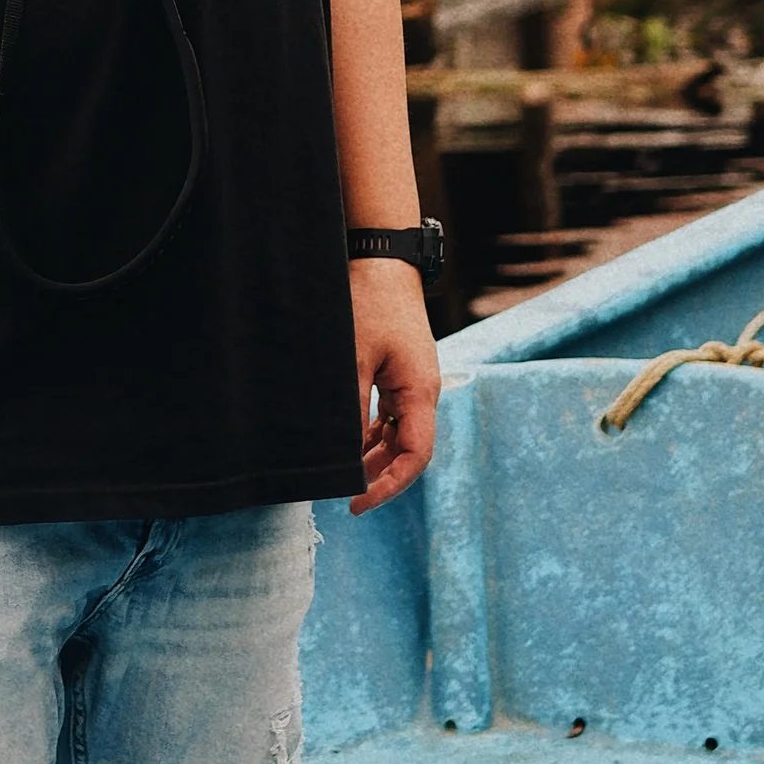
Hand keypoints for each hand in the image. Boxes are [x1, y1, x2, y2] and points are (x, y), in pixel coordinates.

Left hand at [350, 258, 439, 511]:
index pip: (415, 455)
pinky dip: (371, 432)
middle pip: (409, 449)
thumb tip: (341, 453)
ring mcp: (412, 381)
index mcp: (420, 391)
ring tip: (343, 473)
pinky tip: (349, 442)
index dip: (390, 485)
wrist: (382, 261)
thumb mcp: (353, 360)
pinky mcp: (400, 372)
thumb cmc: (370, 305)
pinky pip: (391, 414)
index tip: (360, 502)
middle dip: (379, 475)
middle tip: (346, 496)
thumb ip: (350, 408)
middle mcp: (423, 391)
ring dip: (374, 455)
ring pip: (398, 433)